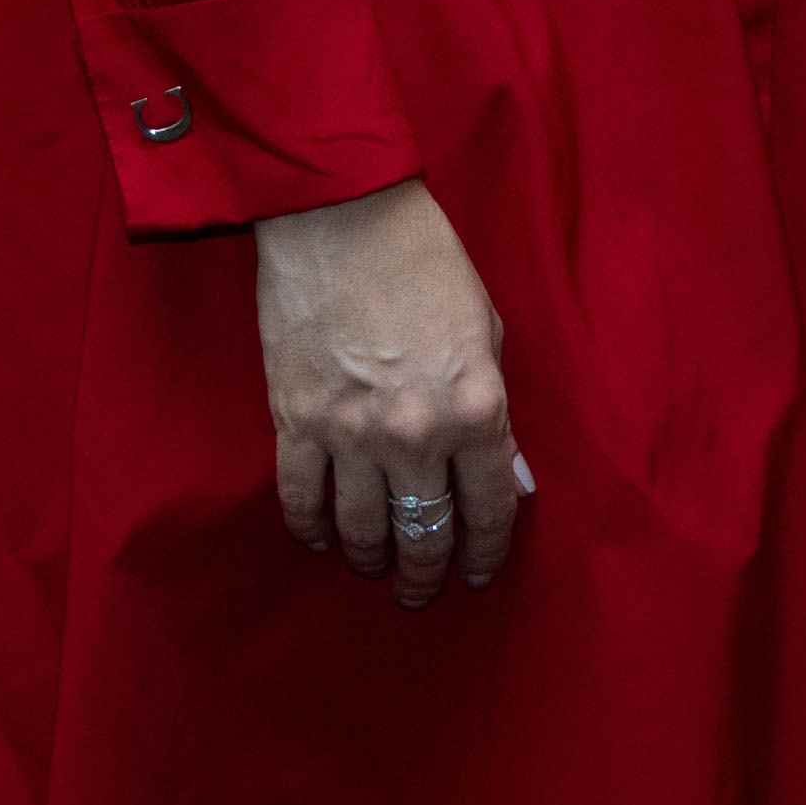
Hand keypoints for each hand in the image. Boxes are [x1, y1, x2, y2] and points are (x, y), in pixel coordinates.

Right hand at [254, 178, 526, 605]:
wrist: (341, 214)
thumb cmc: (424, 260)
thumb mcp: (487, 329)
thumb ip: (497, 412)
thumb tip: (511, 479)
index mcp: (476, 408)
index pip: (491, 508)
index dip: (488, 550)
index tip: (482, 569)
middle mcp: (415, 434)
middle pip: (425, 532)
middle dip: (428, 571)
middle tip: (424, 589)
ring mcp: (350, 433)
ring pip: (362, 529)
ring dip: (372, 557)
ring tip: (376, 566)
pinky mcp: (294, 421)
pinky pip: (301, 499)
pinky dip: (311, 528)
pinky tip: (321, 538)